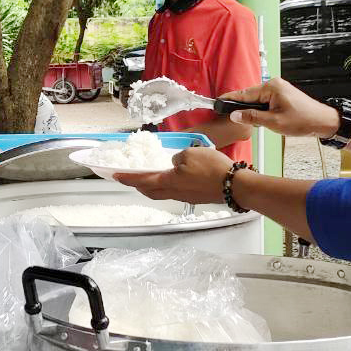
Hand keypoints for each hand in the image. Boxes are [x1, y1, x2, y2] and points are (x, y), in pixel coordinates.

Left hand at [115, 146, 233, 204]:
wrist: (234, 185)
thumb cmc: (212, 168)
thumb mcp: (190, 153)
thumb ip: (177, 157)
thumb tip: (175, 164)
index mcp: (168, 181)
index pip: (141, 180)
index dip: (127, 178)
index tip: (115, 176)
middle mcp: (173, 192)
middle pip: (149, 191)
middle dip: (137, 185)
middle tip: (130, 178)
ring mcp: (184, 196)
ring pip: (161, 193)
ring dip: (151, 187)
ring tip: (148, 178)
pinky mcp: (194, 197)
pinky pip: (174, 192)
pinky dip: (166, 186)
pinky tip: (171, 179)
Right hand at [223, 78, 339, 138]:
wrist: (323, 121)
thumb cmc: (302, 121)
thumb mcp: (274, 122)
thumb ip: (252, 117)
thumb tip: (234, 115)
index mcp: (271, 87)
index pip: (244, 94)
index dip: (229, 100)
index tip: (216, 102)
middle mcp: (273, 84)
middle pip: (249, 96)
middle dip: (241, 107)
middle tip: (228, 117)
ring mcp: (278, 89)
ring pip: (256, 99)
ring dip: (251, 110)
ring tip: (246, 120)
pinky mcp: (281, 94)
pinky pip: (264, 101)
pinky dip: (260, 109)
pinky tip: (259, 118)